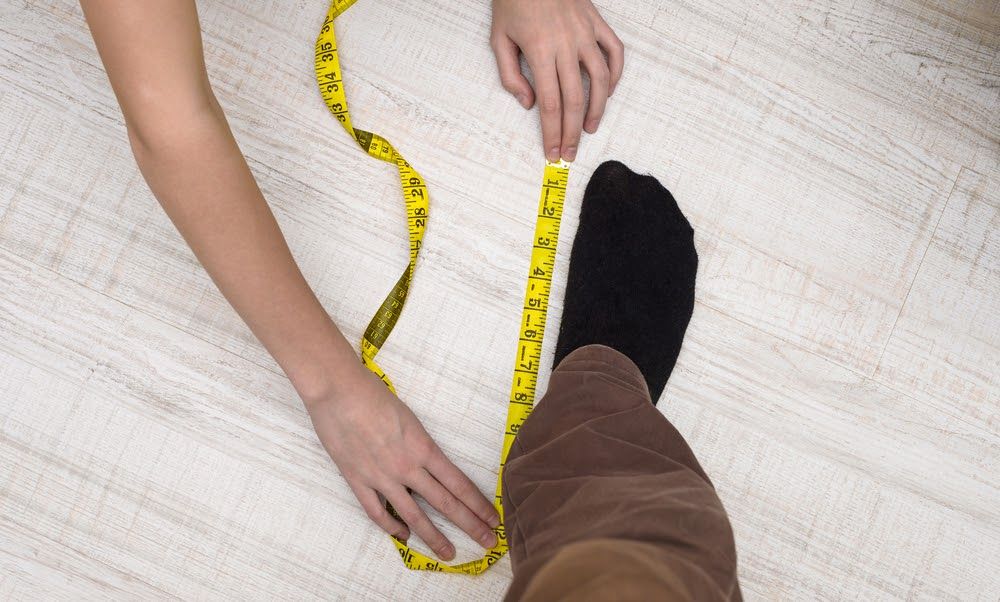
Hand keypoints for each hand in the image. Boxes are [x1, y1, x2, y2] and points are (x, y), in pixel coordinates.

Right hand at [305, 365, 499, 560]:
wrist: (338, 391)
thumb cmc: (374, 394)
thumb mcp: (409, 417)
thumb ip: (420, 443)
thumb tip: (428, 460)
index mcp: (424, 448)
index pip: (459, 484)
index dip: (478, 504)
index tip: (492, 518)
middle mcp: (407, 467)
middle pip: (446, 503)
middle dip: (470, 525)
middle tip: (488, 543)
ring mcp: (382, 477)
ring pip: (414, 516)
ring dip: (434, 537)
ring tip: (449, 553)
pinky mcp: (357, 481)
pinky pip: (378, 512)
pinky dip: (392, 527)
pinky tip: (403, 535)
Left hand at [491, 0, 623, 161]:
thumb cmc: (512, 2)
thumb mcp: (499, 39)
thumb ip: (510, 75)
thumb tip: (528, 103)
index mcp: (540, 50)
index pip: (550, 104)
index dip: (552, 132)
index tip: (552, 152)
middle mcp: (566, 44)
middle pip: (574, 99)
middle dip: (572, 132)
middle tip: (570, 152)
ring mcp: (585, 33)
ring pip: (600, 80)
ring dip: (597, 109)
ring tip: (589, 128)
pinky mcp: (597, 22)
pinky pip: (615, 52)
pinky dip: (615, 75)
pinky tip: (608, 92)